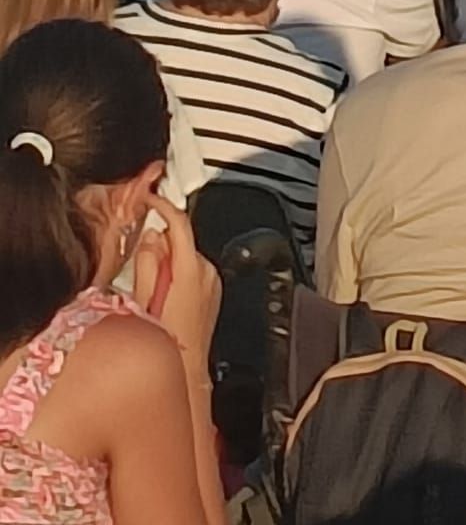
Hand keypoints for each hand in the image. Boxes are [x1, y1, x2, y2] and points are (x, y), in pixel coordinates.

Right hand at [132, 195, 220, 368]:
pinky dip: (176, 277)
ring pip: (184, 256)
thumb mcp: (143, 304)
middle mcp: (207, 272)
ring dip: (167, 265)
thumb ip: (147, 266)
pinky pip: (191, 272)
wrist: (186, 375)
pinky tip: (165, 301)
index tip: (151, 199)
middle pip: (179, 240)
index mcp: (190, 271)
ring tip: (154, 297)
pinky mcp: (212, 292)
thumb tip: (150, 238)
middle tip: (143, 277)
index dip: (163, 206)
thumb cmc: (166, 346)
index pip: (180, 224)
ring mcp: (212, 282)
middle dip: (159, 249)